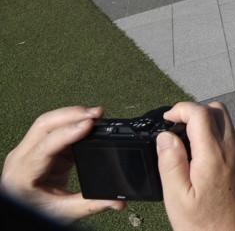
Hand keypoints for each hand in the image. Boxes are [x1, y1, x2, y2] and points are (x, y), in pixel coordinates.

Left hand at [0, 106, 125, 222]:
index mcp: (22, 174)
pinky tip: (88, 125)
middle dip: (72, 115)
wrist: (19, 217)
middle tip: (97, 114)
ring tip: (96, 116)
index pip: (45, 145)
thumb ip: (91, 204)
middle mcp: (21, 158)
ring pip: (49, 123)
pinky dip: (73, 125)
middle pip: (44, 125)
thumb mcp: (62, 213)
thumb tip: (118, 200)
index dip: (68, 132)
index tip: (89, 124)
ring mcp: (29, 151)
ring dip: (73, 116)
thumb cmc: (34, 214)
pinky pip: (56, 130)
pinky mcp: (40, 149)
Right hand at [158, 102, 234, 230]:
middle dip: (194, 112)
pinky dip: (213, 137)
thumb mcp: (178, 198)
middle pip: (217, 110)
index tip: (167, 119)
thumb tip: (166, 137)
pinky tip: (198, 159)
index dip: (181, 109)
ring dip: (204, 124)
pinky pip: (229, 138)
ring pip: (225, 122)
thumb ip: (170, 163)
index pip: (201, 113)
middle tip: (175, 128)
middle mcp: (232, 150)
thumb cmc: (208, 226)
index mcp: (214, 156)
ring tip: (184, 145)